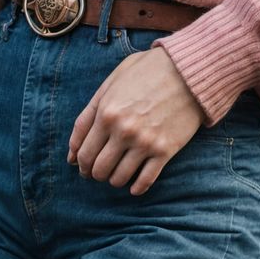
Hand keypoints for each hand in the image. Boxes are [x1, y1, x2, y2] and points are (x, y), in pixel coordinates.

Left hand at [67, 44, 205, 194]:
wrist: (188, 70)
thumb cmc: (147, 72)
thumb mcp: (111, 83)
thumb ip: (88, 114)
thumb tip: (71, 153)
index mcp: (106, 112)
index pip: (84, 154)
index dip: (81, 165)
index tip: (84, 167)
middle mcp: (123, 130)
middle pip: (99, 169)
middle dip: (96, 174)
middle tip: (100, 171)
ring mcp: (144, 142)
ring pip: (119, 178)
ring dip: (115, 179)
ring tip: (118, 173)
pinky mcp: (165, 150)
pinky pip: (145, 181)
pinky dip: (137, 188)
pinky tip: (135, 185)